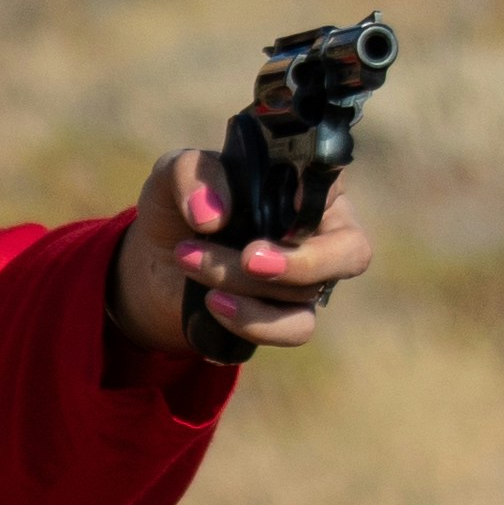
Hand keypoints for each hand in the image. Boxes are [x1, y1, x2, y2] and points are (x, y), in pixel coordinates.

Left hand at [113, 146, 372, 358]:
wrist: (154, 267)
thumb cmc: (179, 209)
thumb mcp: (172, 176)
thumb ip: (192, 175)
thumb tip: (213, 216)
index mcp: (303, 181)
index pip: (334, 181)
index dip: (318, 193)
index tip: (288, 200)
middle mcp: (319, 229)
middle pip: (350, 251)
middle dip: (302, 261)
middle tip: (249, 258)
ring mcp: (310, 277)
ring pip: (304, 290)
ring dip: (240, 280)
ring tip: (189, 260)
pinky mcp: (290, 317)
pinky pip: (296, 329)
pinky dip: (252, 320)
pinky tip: (213, 302)